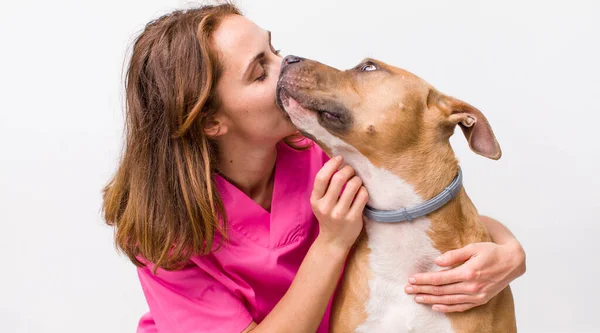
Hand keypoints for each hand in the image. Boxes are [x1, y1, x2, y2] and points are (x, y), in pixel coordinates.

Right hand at [311, 156, 368, 251]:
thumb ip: (325, 186)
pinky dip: (364, 190)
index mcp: (315, 200)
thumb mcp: (320, 203)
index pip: (322, 177)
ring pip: (353, 186)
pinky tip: (361, 192)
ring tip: (357, 181)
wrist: (334, 241)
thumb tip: (336, 162)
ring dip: (357, 179)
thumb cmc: (328, 216)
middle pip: (339, 179)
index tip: (340, 159)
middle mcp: (326, 207)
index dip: (332, 164)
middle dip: (348, 170)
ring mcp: (340, 214)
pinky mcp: (353, 218)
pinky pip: (362, 196)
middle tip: (351, 170)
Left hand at [404, 240, 525, 312]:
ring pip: (448, 300)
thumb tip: (437, 261)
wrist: (512, 262)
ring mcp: (476, 295)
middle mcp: (471, 287)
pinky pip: (461, 307)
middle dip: (422, 290)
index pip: (440, 279)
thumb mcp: (472, 247)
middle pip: (441, 291)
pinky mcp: (480, 300)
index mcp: (468, 272)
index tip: (412, 279)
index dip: (424, 279)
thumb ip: (454, 255)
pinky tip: (435, 307)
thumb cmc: (491, 252)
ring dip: (430, 300)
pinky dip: (447, 308)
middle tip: (408, 289)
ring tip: (417, 298)